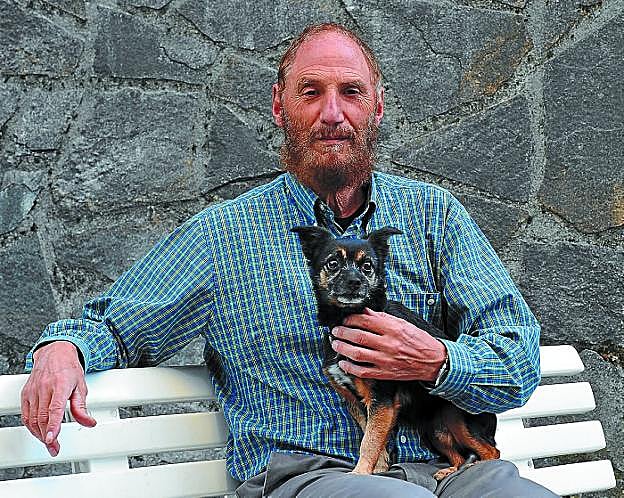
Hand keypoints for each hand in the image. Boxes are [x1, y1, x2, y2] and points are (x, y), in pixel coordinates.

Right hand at [21, 341, 96, 456]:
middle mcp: (45, 388)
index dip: (53, 426)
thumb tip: (89, 422)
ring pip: (33, 418)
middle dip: (48, 437)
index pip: (55, 409)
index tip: (52, 439)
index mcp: (61, 385)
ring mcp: (33, 391)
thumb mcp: (81, 386)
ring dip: (40, 434)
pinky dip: (31, 426)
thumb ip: (82, 407)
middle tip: (54, 448)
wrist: (55, 353)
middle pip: (43, 418)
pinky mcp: (26, 394)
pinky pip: (26, 415)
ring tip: (49, 442)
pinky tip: (39, 432)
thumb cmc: (69, 368)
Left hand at [331, 308, 446, 380]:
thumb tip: (365, 311)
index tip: (344, 319)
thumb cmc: (418, 340)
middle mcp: (388, 344)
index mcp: (393, 328)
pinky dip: (350, 367)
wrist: (433, 361)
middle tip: (335, 331)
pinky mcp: (385, 373)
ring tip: (335, 343)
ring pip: (357, 354)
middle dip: (342, 332)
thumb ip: (382, 318)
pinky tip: (343, 362)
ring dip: (342, 348)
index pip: (365, 321)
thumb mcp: (402, 323)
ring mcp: (386, 360)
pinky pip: (363, 371)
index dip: (351, 319)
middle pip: (358, 337)